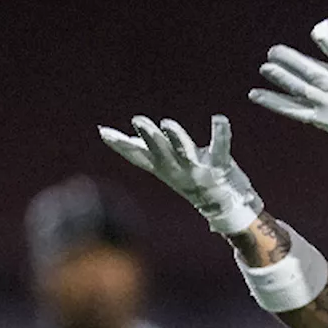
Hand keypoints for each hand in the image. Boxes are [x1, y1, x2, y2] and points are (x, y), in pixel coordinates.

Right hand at [98, 114, 262, 234]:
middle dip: (149, 137)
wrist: (224, 209)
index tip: (103, 131)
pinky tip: (219, 119)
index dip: (121, 145)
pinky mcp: (219, 168)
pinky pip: (220, 148)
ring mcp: (197, 171)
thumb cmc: (193, 181)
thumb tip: (127, 140)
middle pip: (159, 151)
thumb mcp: (167, 167)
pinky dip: (220, 132)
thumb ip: (149, 153)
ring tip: (167, 123)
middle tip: (138, 120)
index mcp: (163, 168)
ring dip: (175, 138)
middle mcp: (177, 170)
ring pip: (183, 151)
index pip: (138, 155)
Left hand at [249, 8, 327, 162]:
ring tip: (264, 67)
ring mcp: (327, 107)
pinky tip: (255, 93)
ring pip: (299, 91)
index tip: (319, 28)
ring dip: (280, 80)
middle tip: (273, 51)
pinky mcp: (318, 118)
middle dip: (292, 63)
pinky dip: (273, 102)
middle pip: (313, 75)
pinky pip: (292, 110)